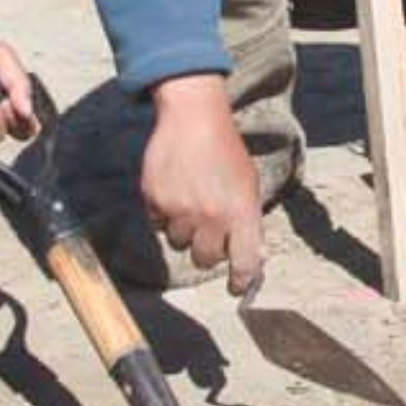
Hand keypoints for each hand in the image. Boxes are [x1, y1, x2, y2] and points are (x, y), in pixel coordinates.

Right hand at [143, 73, 264, 294]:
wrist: (193, 118)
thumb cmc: (226, 152)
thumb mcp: (249, 185)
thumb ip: (249, 223)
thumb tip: (250, 260)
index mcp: (241, 213)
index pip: (244, 263)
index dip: (241, 280)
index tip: (236, 287)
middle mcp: (211, 216)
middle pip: (204, 259)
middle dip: (207, 250)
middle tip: (209, 229)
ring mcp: (180, 210)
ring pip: (179, 243)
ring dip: (184, 229)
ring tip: (190, 200)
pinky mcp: (155, 200)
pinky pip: (158, 224)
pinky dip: (164, 213)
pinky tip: (174, 189)